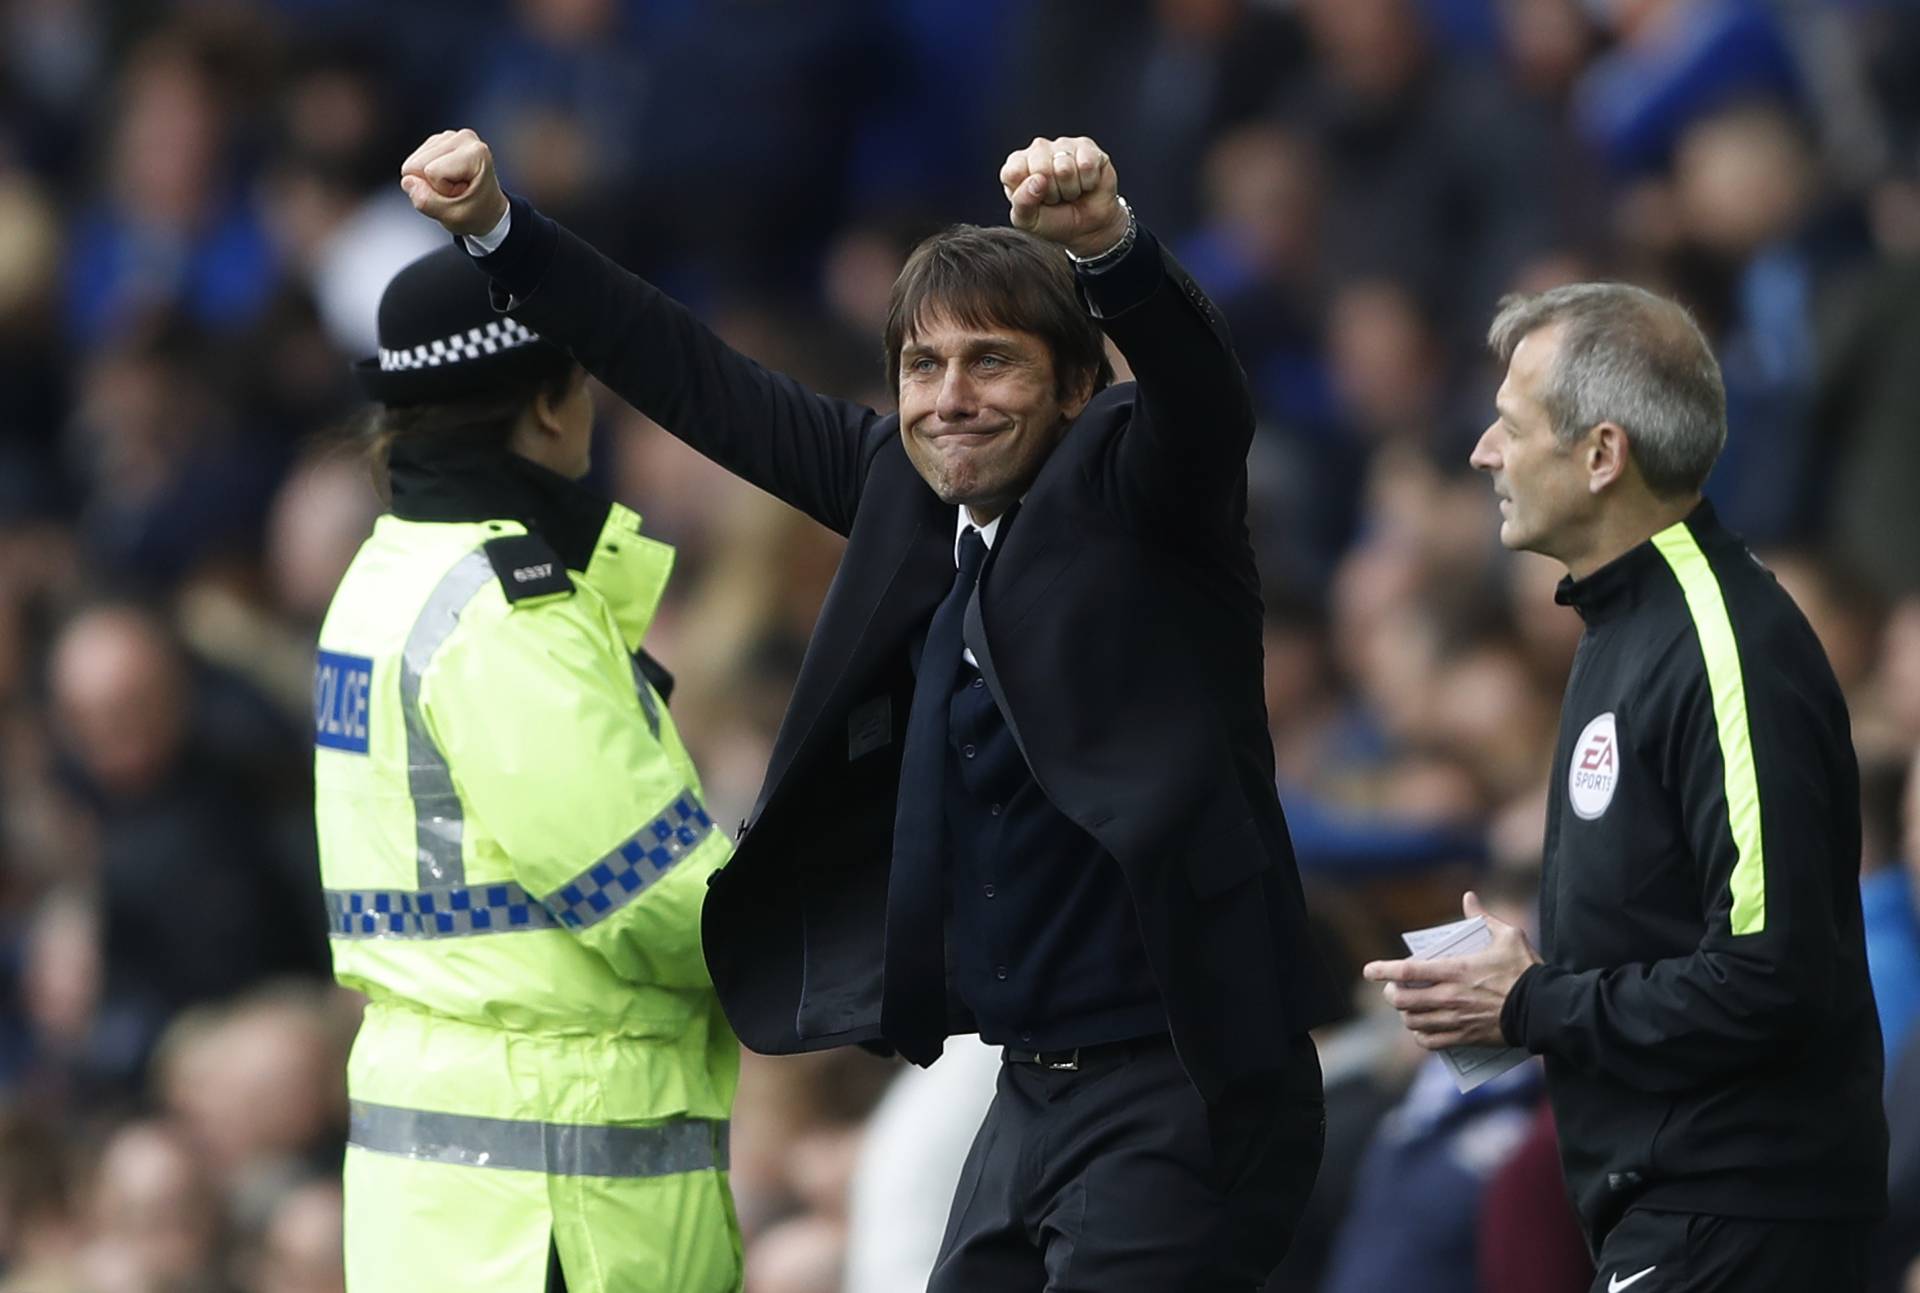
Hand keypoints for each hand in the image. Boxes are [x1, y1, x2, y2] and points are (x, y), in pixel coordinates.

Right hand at [399, 128, 509, 237]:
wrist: (487, 208)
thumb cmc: (478, 212)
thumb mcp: (454, 217)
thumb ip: (427, 202)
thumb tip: (407, 182)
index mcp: (475, 152)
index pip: (432, 172)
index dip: (441, 190)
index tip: (461, 193)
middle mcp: (463, 138)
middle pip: (417, 164)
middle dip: (431, 184)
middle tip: (455, 191)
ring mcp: (449, 136)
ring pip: (413, 162)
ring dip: (429, 180)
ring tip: (453, 185)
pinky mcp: (438, 141)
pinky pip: (414, 161)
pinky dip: (427, 175)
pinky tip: (446, 178)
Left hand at [1000, 136, 1126, 258]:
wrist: (1089, 227)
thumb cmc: (1055, 222)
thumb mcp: (1030, 221)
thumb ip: (1023, 203)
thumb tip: (1036, 180)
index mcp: (1016, 165)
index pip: (1013, 172)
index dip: (1028, 193)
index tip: (1037, 201)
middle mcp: (1037, 150)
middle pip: (1041, 169)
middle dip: (1053, 193)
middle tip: (1057, 198)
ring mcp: (1062, 145)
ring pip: (1065, 168)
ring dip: (1071, 189)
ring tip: (1071, 191)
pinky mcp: (1086, 146)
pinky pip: (1086, 164)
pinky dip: (1088, 182)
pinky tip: (1085, 183)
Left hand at [1360, 892, 1541, 1050]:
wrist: (1544, 1008)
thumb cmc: (1526, 970)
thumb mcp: (1508, 936)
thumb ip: (1482, 917)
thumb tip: (1468, 898)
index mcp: (1455, 970)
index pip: (1407, 970)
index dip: (1383, 970)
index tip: (1369, 970)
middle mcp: (1449, 996)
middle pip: (1403, 999)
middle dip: (1391, 994)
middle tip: (1392, 990)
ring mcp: (1456, 1019)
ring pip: (1413, 1021)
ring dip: (1405, 1014)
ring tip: (1406, 1007)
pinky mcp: (1465, 1037)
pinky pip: (1430, 1042)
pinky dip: (1420, 1036)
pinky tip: (1421, 1029)